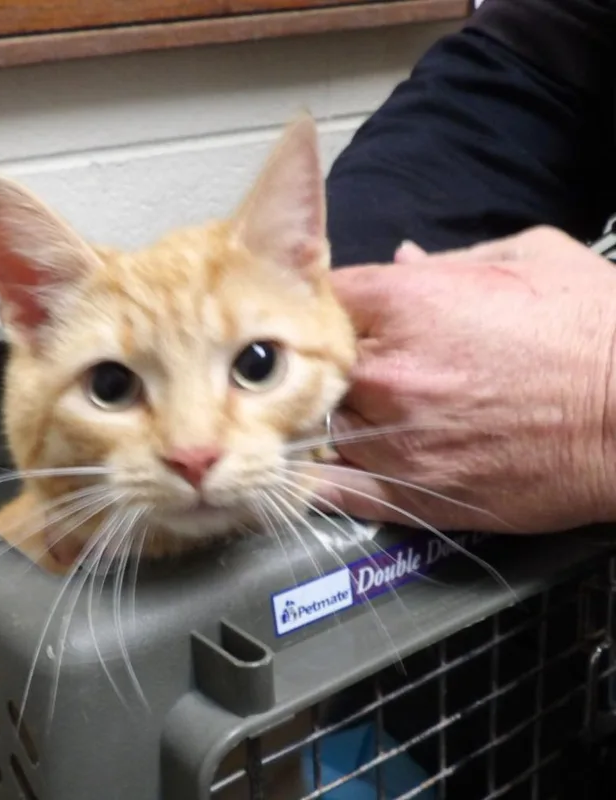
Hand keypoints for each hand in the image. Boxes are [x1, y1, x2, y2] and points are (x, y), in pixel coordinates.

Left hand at [317, 226, 615, 532]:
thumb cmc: (595, 326)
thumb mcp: (531, 258)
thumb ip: (449, 259)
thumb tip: (402, 258)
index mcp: (406, 304)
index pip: (326, 295)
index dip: (327, 302)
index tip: (339, 313)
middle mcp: (386, 374)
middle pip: (314, 366)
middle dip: (327, 363)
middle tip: (348, 366)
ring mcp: (395, 439)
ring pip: (322, 426)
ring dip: (332, 417)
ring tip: (350, 415)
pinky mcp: (411, 495)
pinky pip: (338, 491)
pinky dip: (321, 480)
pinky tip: (314, 471)